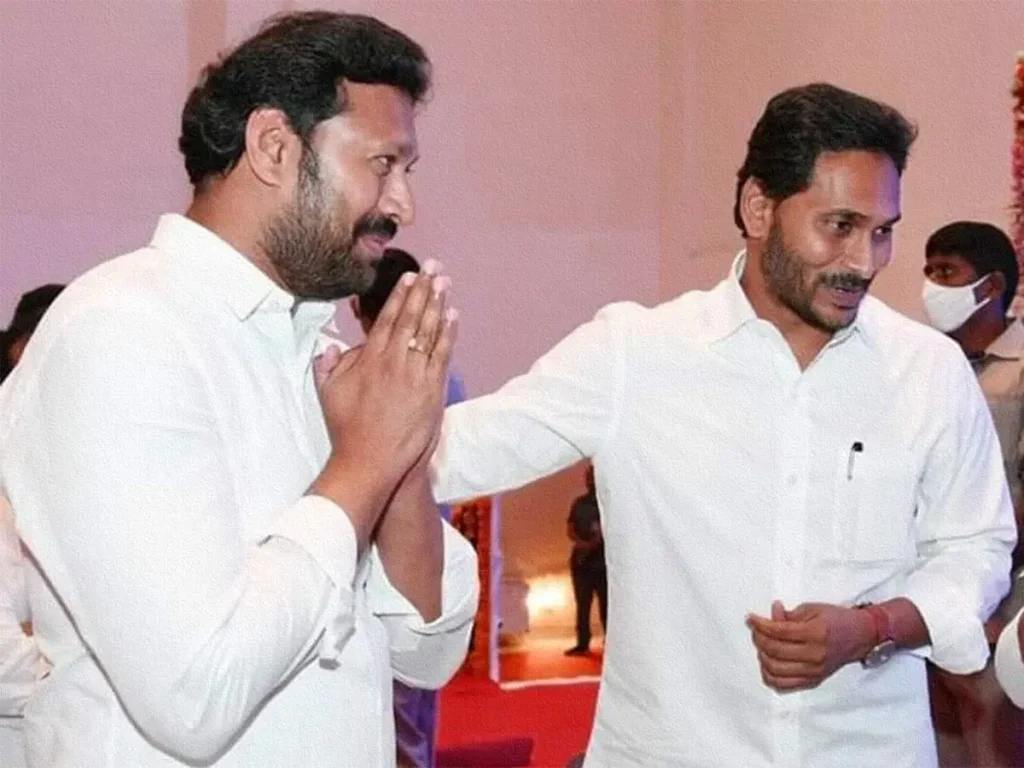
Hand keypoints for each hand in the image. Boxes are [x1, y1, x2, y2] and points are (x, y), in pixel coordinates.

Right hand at [310, 262, 457, 534]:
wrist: (368, 461)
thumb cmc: (346, 429)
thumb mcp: (328, 393)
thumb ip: (328, 365)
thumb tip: (331, 346)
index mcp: (369, 359)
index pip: (387, 319)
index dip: (399, 296)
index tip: (409, 278)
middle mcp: (393, 362)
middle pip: (411, 318)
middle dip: (423, 291)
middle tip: (435, 268)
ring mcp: (415, 375)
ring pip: (429, 332)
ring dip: (438, 305)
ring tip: (446, 284)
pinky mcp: (431, 391)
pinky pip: (442, 355)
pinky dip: (449, 334)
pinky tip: (454, 316)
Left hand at [747, 601, 874, 690]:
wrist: (860, 636)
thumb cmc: (837, 619)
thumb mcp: (813, 609)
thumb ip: (789, 615)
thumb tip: (770, 615)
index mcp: (815, 634)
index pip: (778, 631)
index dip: (760, 624)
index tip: (750, 618)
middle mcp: (815, 655)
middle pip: (774, 651)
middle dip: (758, 638)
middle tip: (755, 629)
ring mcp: (814, 671)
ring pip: (776, 670)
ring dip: (762, 656)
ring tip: (761, 644)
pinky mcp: (813, 681)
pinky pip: (784, 685)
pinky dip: (769, 676)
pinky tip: (766, 663)